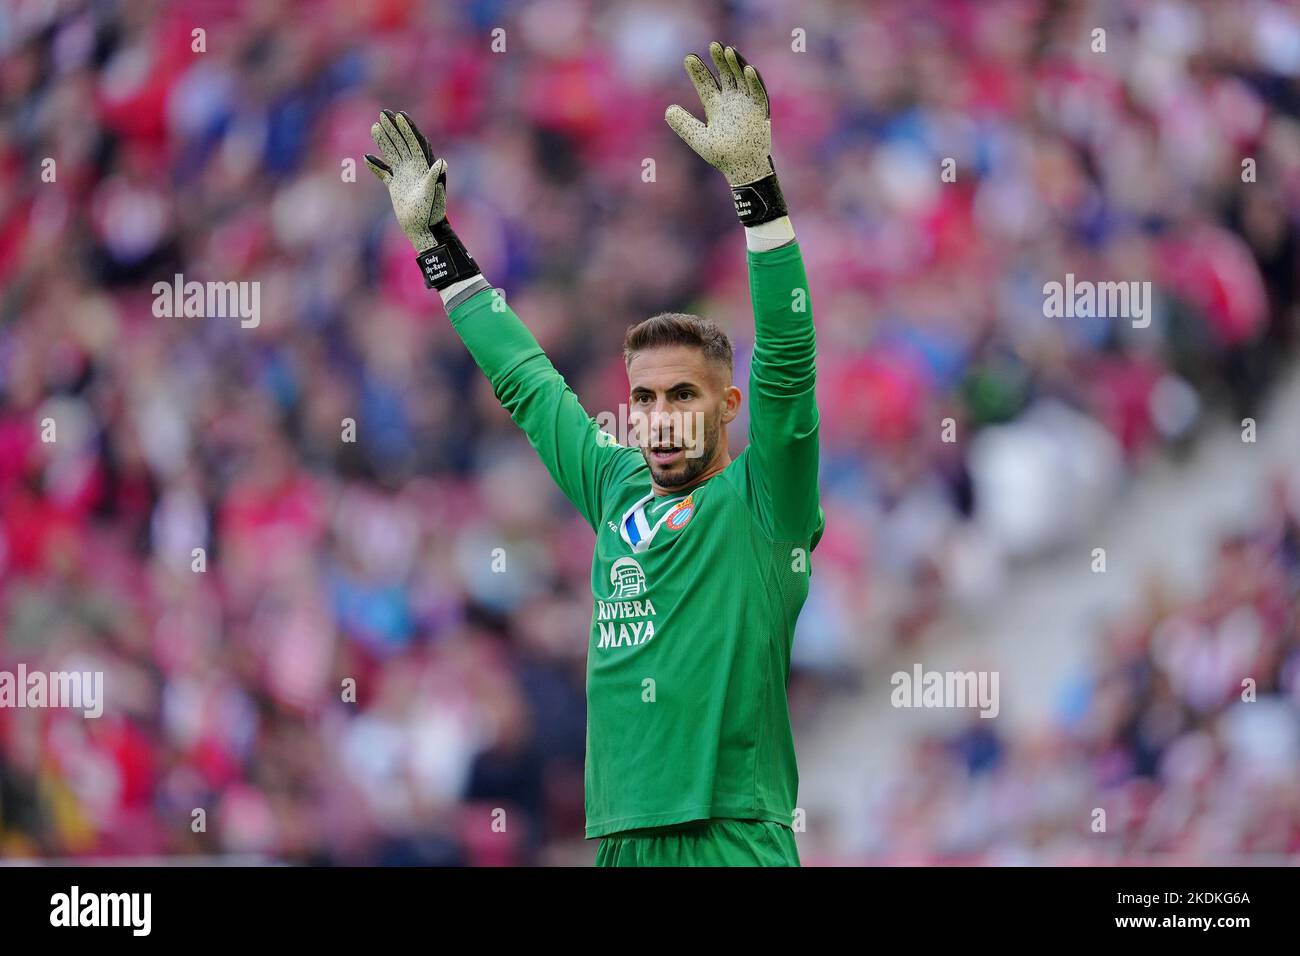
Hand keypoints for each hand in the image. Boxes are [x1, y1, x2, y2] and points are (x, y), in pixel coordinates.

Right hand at [365, 109, 446, 252]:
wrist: (422, 228)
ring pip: (392, 154)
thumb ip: (435, 177)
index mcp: (422, 167)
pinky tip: (366, 157)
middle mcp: (413, 169)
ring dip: (384, 141)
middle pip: (402, 143)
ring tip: (374, 127)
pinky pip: (384, 173)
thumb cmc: (429, 213)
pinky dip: (376, 166)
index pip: (414, 142)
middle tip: (383, 113)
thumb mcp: (432, 194)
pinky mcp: (396, 187)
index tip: (399, 115)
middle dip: (393, 128)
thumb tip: (442, 162)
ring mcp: (404, 177)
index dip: (407, 129)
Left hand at [665, 42, 772, 186]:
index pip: (706, 84)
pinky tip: (748, 69)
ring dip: (736, 65)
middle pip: (725, 75)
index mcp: (716, 106)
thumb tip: (668, 110)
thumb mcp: (699, 139)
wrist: (743, 170)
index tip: (688, 58)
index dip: (698, 71)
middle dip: (719, 61)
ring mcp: (746, 104)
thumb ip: (684, 125)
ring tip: (727, 50)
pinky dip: (754, 82)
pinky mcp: (760, 111)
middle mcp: (732, 101)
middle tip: (712, 45)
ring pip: (741, 79)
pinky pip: (758, 93)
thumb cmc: (722, 156)